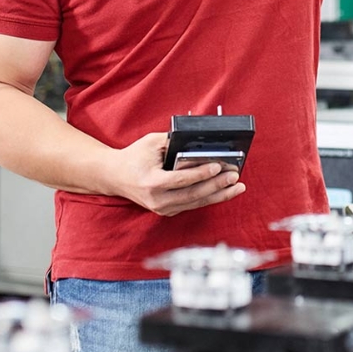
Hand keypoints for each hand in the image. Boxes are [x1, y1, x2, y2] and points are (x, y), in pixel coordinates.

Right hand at [106, 132, 245, 216]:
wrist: (114, 176)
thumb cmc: (133, 156)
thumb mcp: (151, 142)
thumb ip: (174, 141)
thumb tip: (199, 140)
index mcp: (152, 183)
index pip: (182, 179)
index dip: (202, 173)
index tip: (219, 165)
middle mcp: (158, 200)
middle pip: (193, 194)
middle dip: (217, 185)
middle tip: (235, 176)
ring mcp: (162, 208)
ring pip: (196, 202)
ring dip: (219, 195)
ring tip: (238, 186)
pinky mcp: (167, 211)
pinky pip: (192, 204)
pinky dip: (209, 198)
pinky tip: (224, 191)